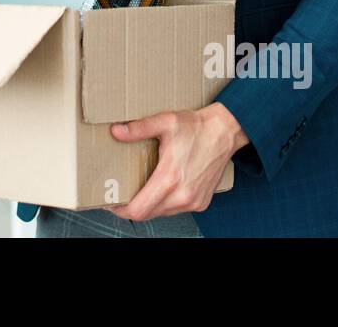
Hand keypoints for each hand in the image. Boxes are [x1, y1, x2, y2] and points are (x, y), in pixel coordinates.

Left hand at [106, 102, 247, 221]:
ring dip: (149, 205)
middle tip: (121, 194)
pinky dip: (165, 203)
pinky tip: (161, 188)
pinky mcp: (201, 202)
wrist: (225, 131)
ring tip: (140, 189)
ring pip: (162, 213)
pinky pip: (176, 210)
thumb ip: (138, 128)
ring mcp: (193, 201)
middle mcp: (183, 195)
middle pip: (147, 214)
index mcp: (169, 179)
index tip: (112, 202)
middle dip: (132, 207)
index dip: (121, 210)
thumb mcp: (164, 122)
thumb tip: (116, 131)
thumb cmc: (196, 127)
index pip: (138, 210)